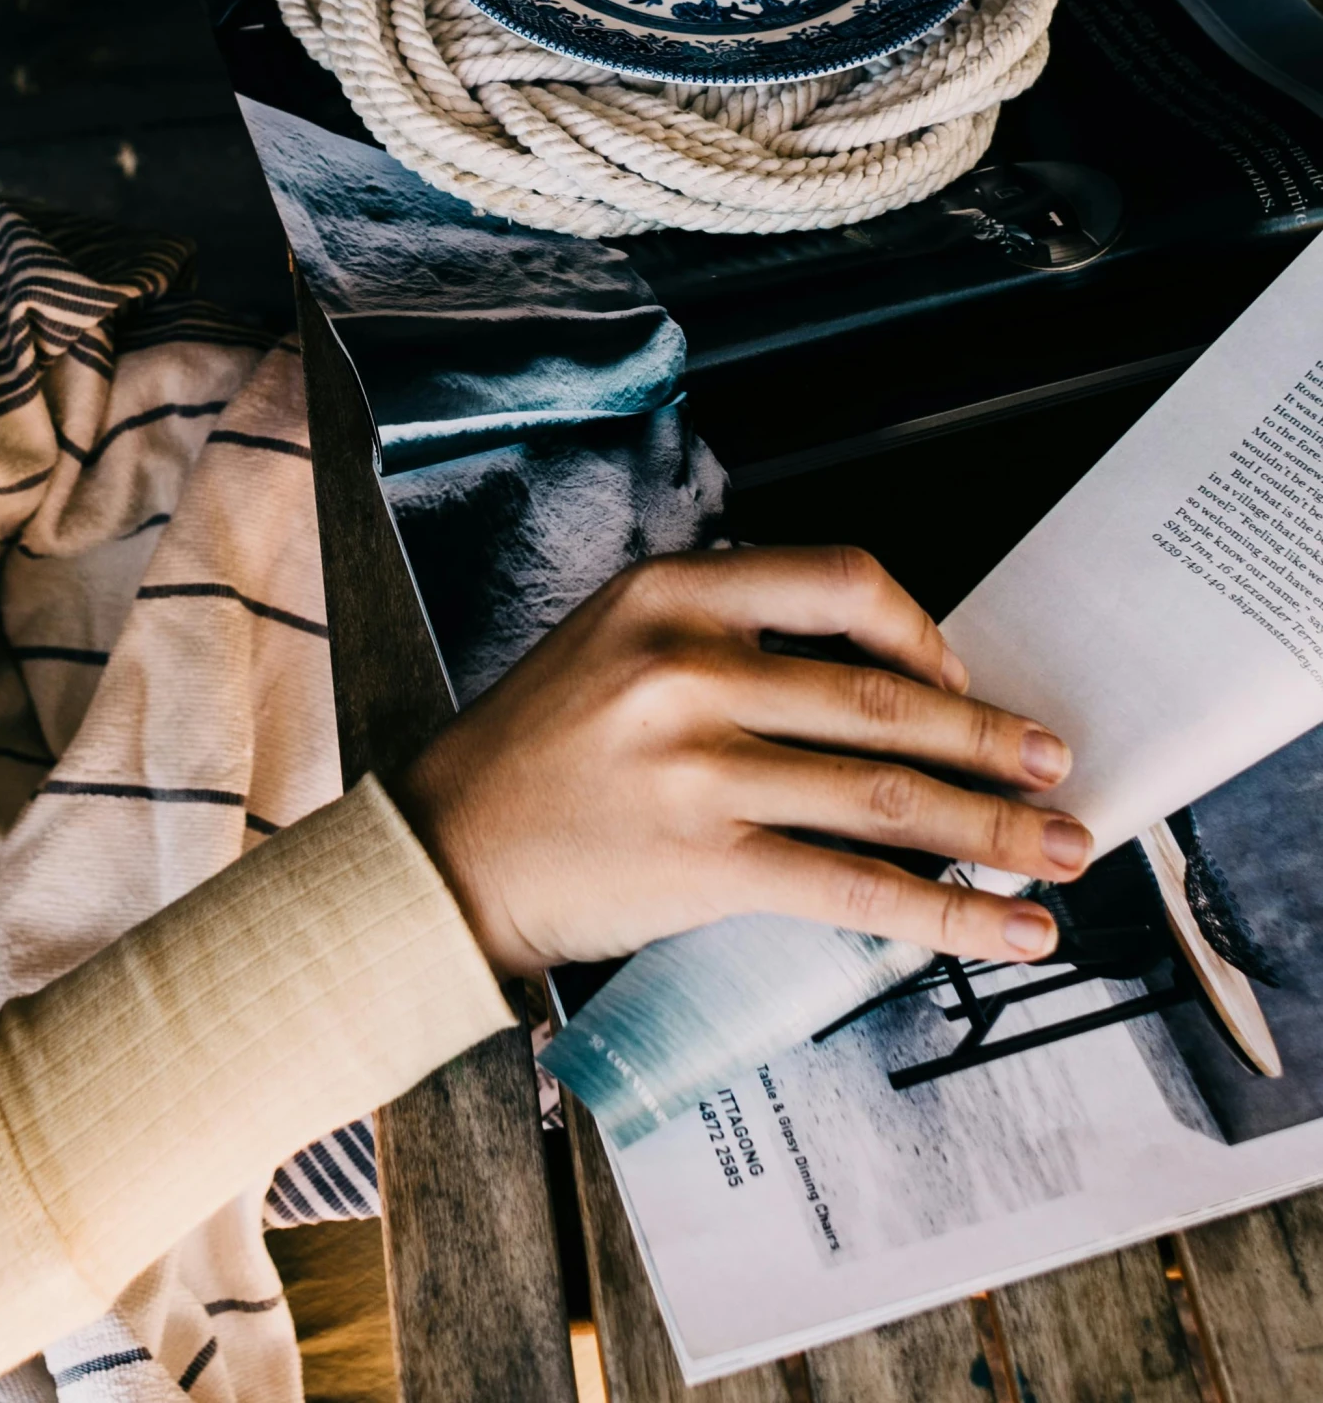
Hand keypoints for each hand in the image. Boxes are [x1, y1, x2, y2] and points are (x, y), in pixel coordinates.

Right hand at [394, 546, 1089, 977]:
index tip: (958, 675)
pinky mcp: (703, 862)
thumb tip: (885, 684)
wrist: (447, 848)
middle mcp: (688, 668)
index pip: (840, 579)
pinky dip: (943, 912)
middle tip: (1056, 762)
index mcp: (672, 592)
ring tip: (1061, 849)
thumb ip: (732, 635)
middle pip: (883, 697)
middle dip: (990, 738)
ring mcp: (696, 766)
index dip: (920, 631)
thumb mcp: (620, 639)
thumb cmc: (542, 746)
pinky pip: (851, 885)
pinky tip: (1003, 929)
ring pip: (885, 793)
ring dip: (994, 827)